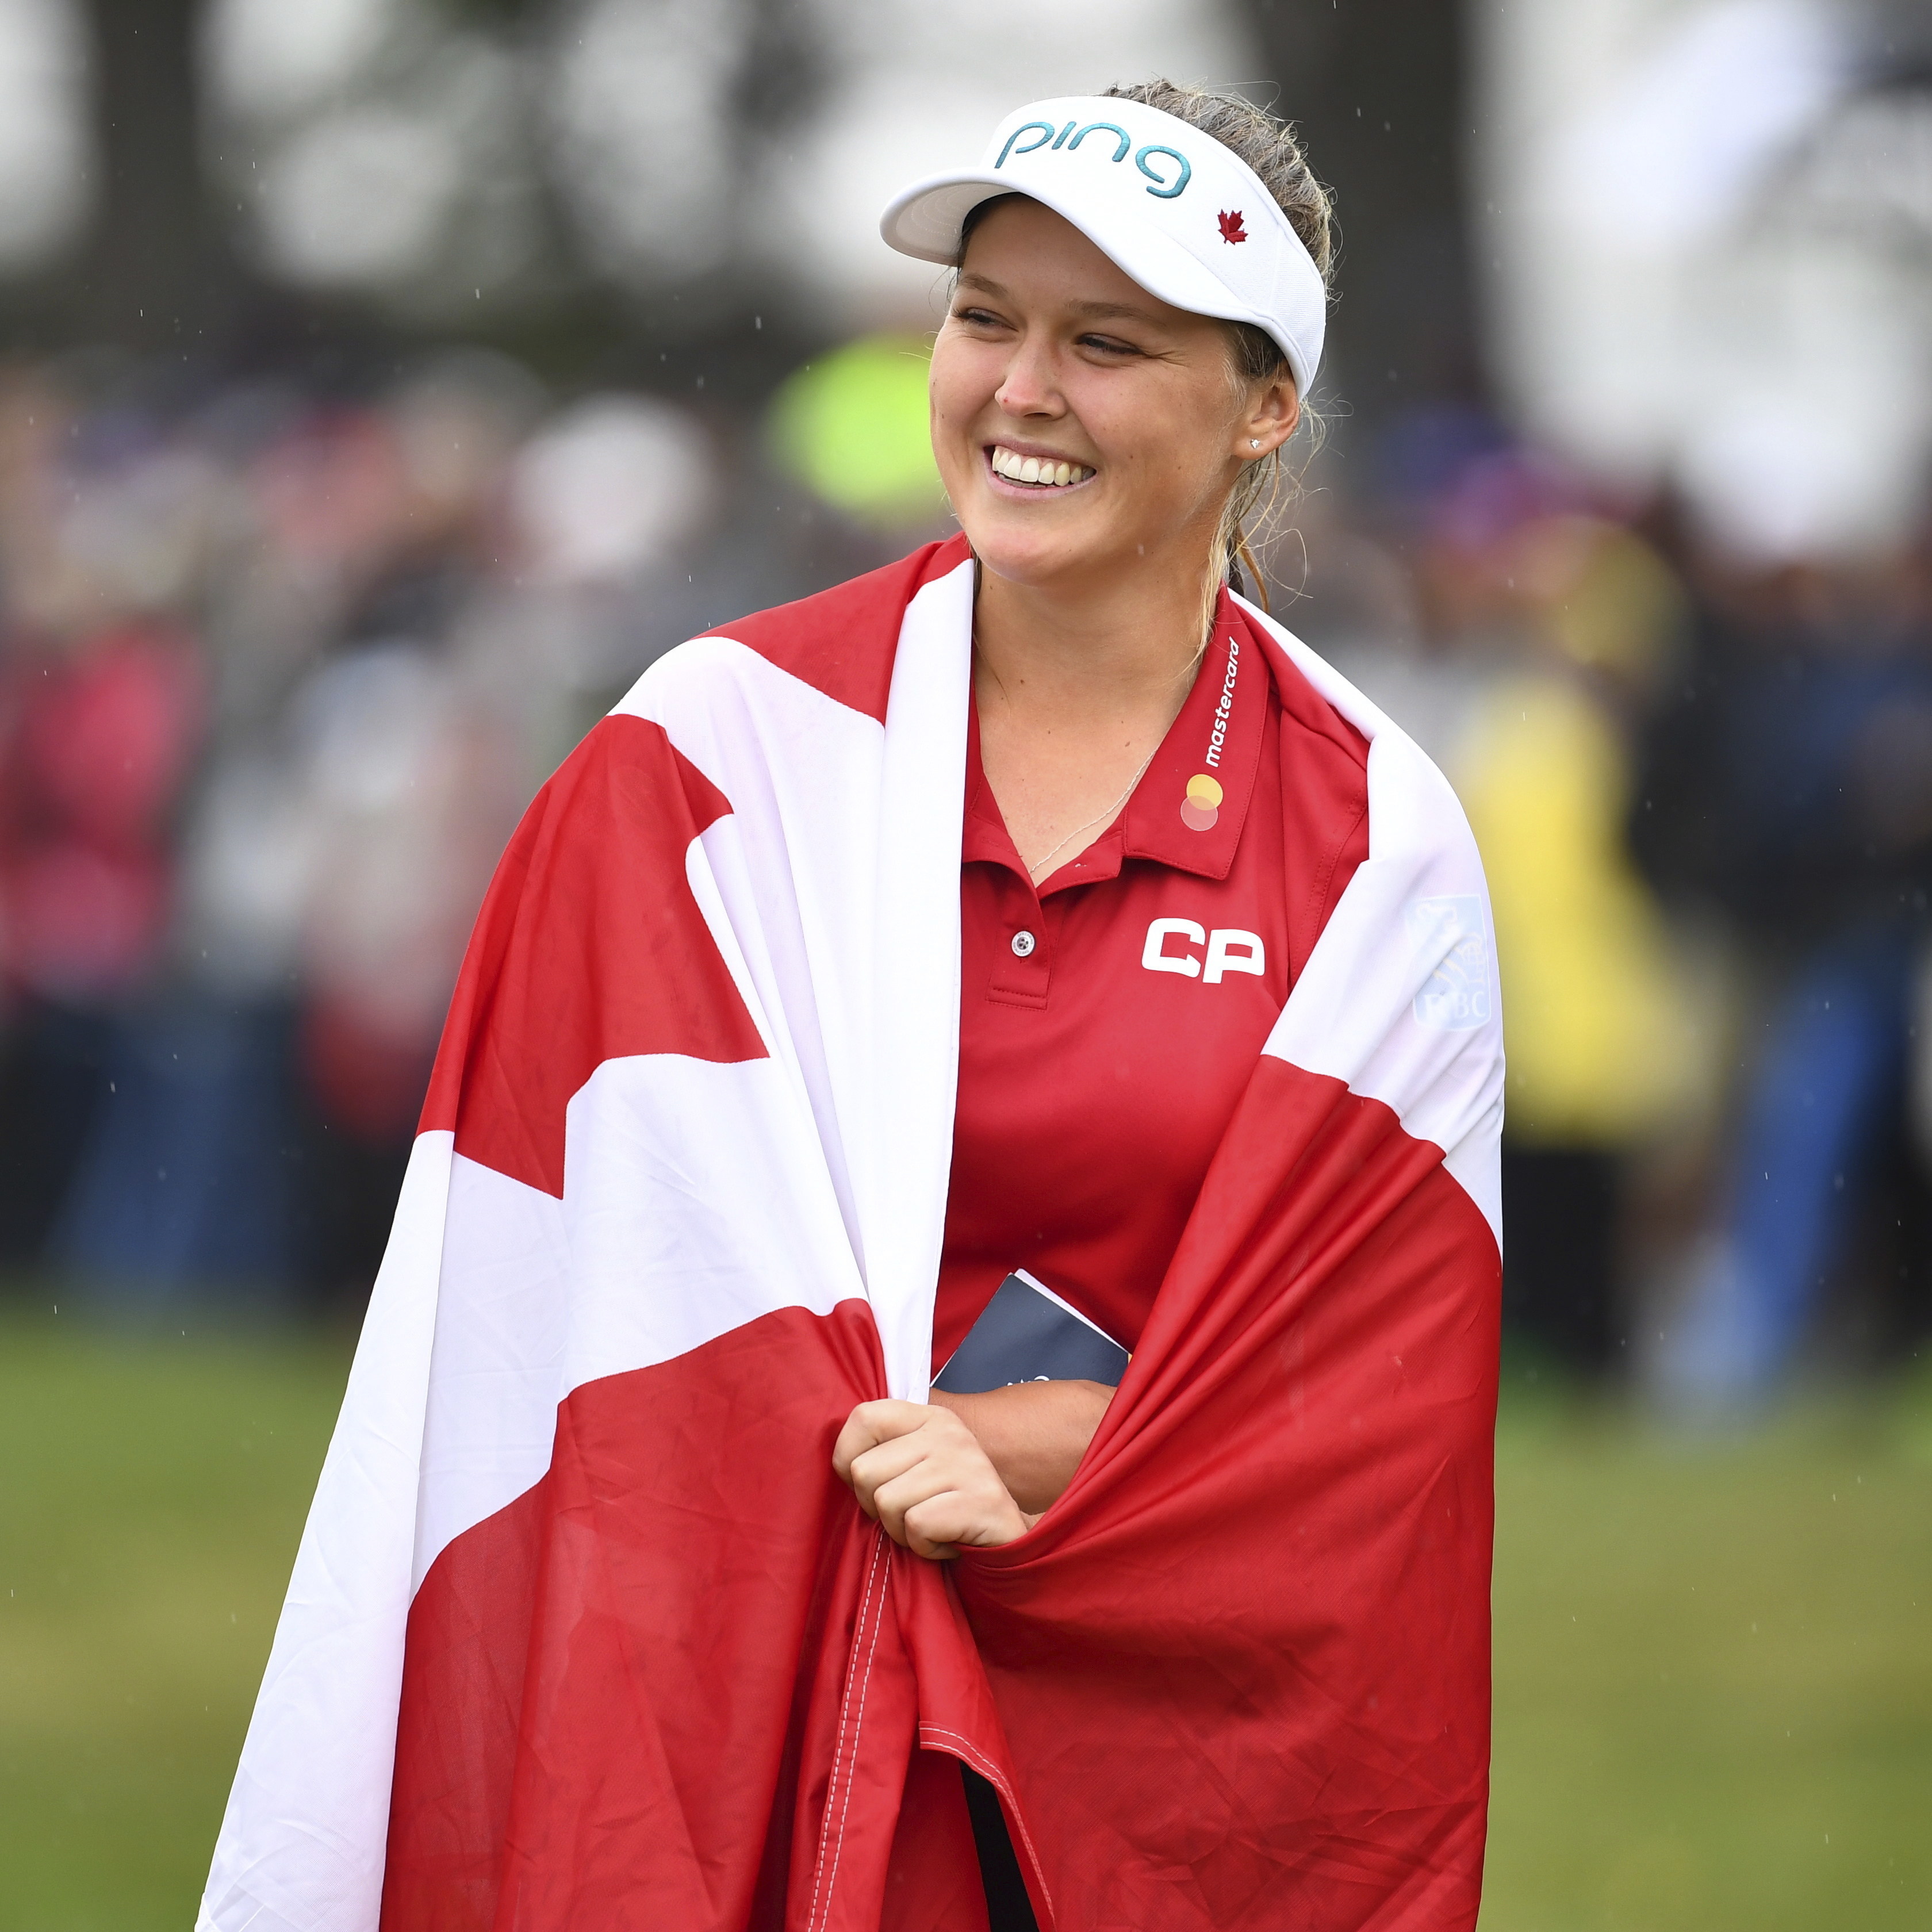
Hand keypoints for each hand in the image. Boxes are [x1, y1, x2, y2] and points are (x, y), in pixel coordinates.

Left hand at [832, 1400, 1033, 1558]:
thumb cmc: (947, 1506)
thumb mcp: (916, 1465)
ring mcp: (967, 1464)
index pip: (862, 1417)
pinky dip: (924, 1546)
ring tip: (931, 1526)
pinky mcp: (980, 1500)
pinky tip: (946, 1539)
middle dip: (877, 1508)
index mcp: (929, 1416)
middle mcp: (949, 1432)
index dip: (847, 1459)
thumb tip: (838, 1461)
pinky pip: (916, 1526)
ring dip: (902, 1530)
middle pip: (865, 1472)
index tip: (868, 1484)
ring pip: (887, 1503)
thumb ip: (882, 1451)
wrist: (1007, 1540)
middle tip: (911, 1513)